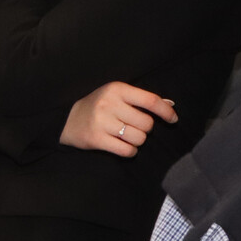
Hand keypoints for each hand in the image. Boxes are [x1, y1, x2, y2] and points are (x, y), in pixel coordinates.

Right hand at [60, 83, 176, 157]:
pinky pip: (127, 150)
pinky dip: (129, 151)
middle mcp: (109, 104)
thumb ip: (142, 100)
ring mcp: (102, 122)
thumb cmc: (99, 106)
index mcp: (117, 89)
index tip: (173, 119)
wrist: (67, 119)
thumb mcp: (117, 95)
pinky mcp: (97, 139)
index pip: (150, 100)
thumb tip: (170, 105)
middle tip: (133, 127)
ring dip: (137, 141)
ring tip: (126, 136)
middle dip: (144, 129)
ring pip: (139, 138)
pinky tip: (122, 146)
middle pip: (147, 123)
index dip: (166, 111)